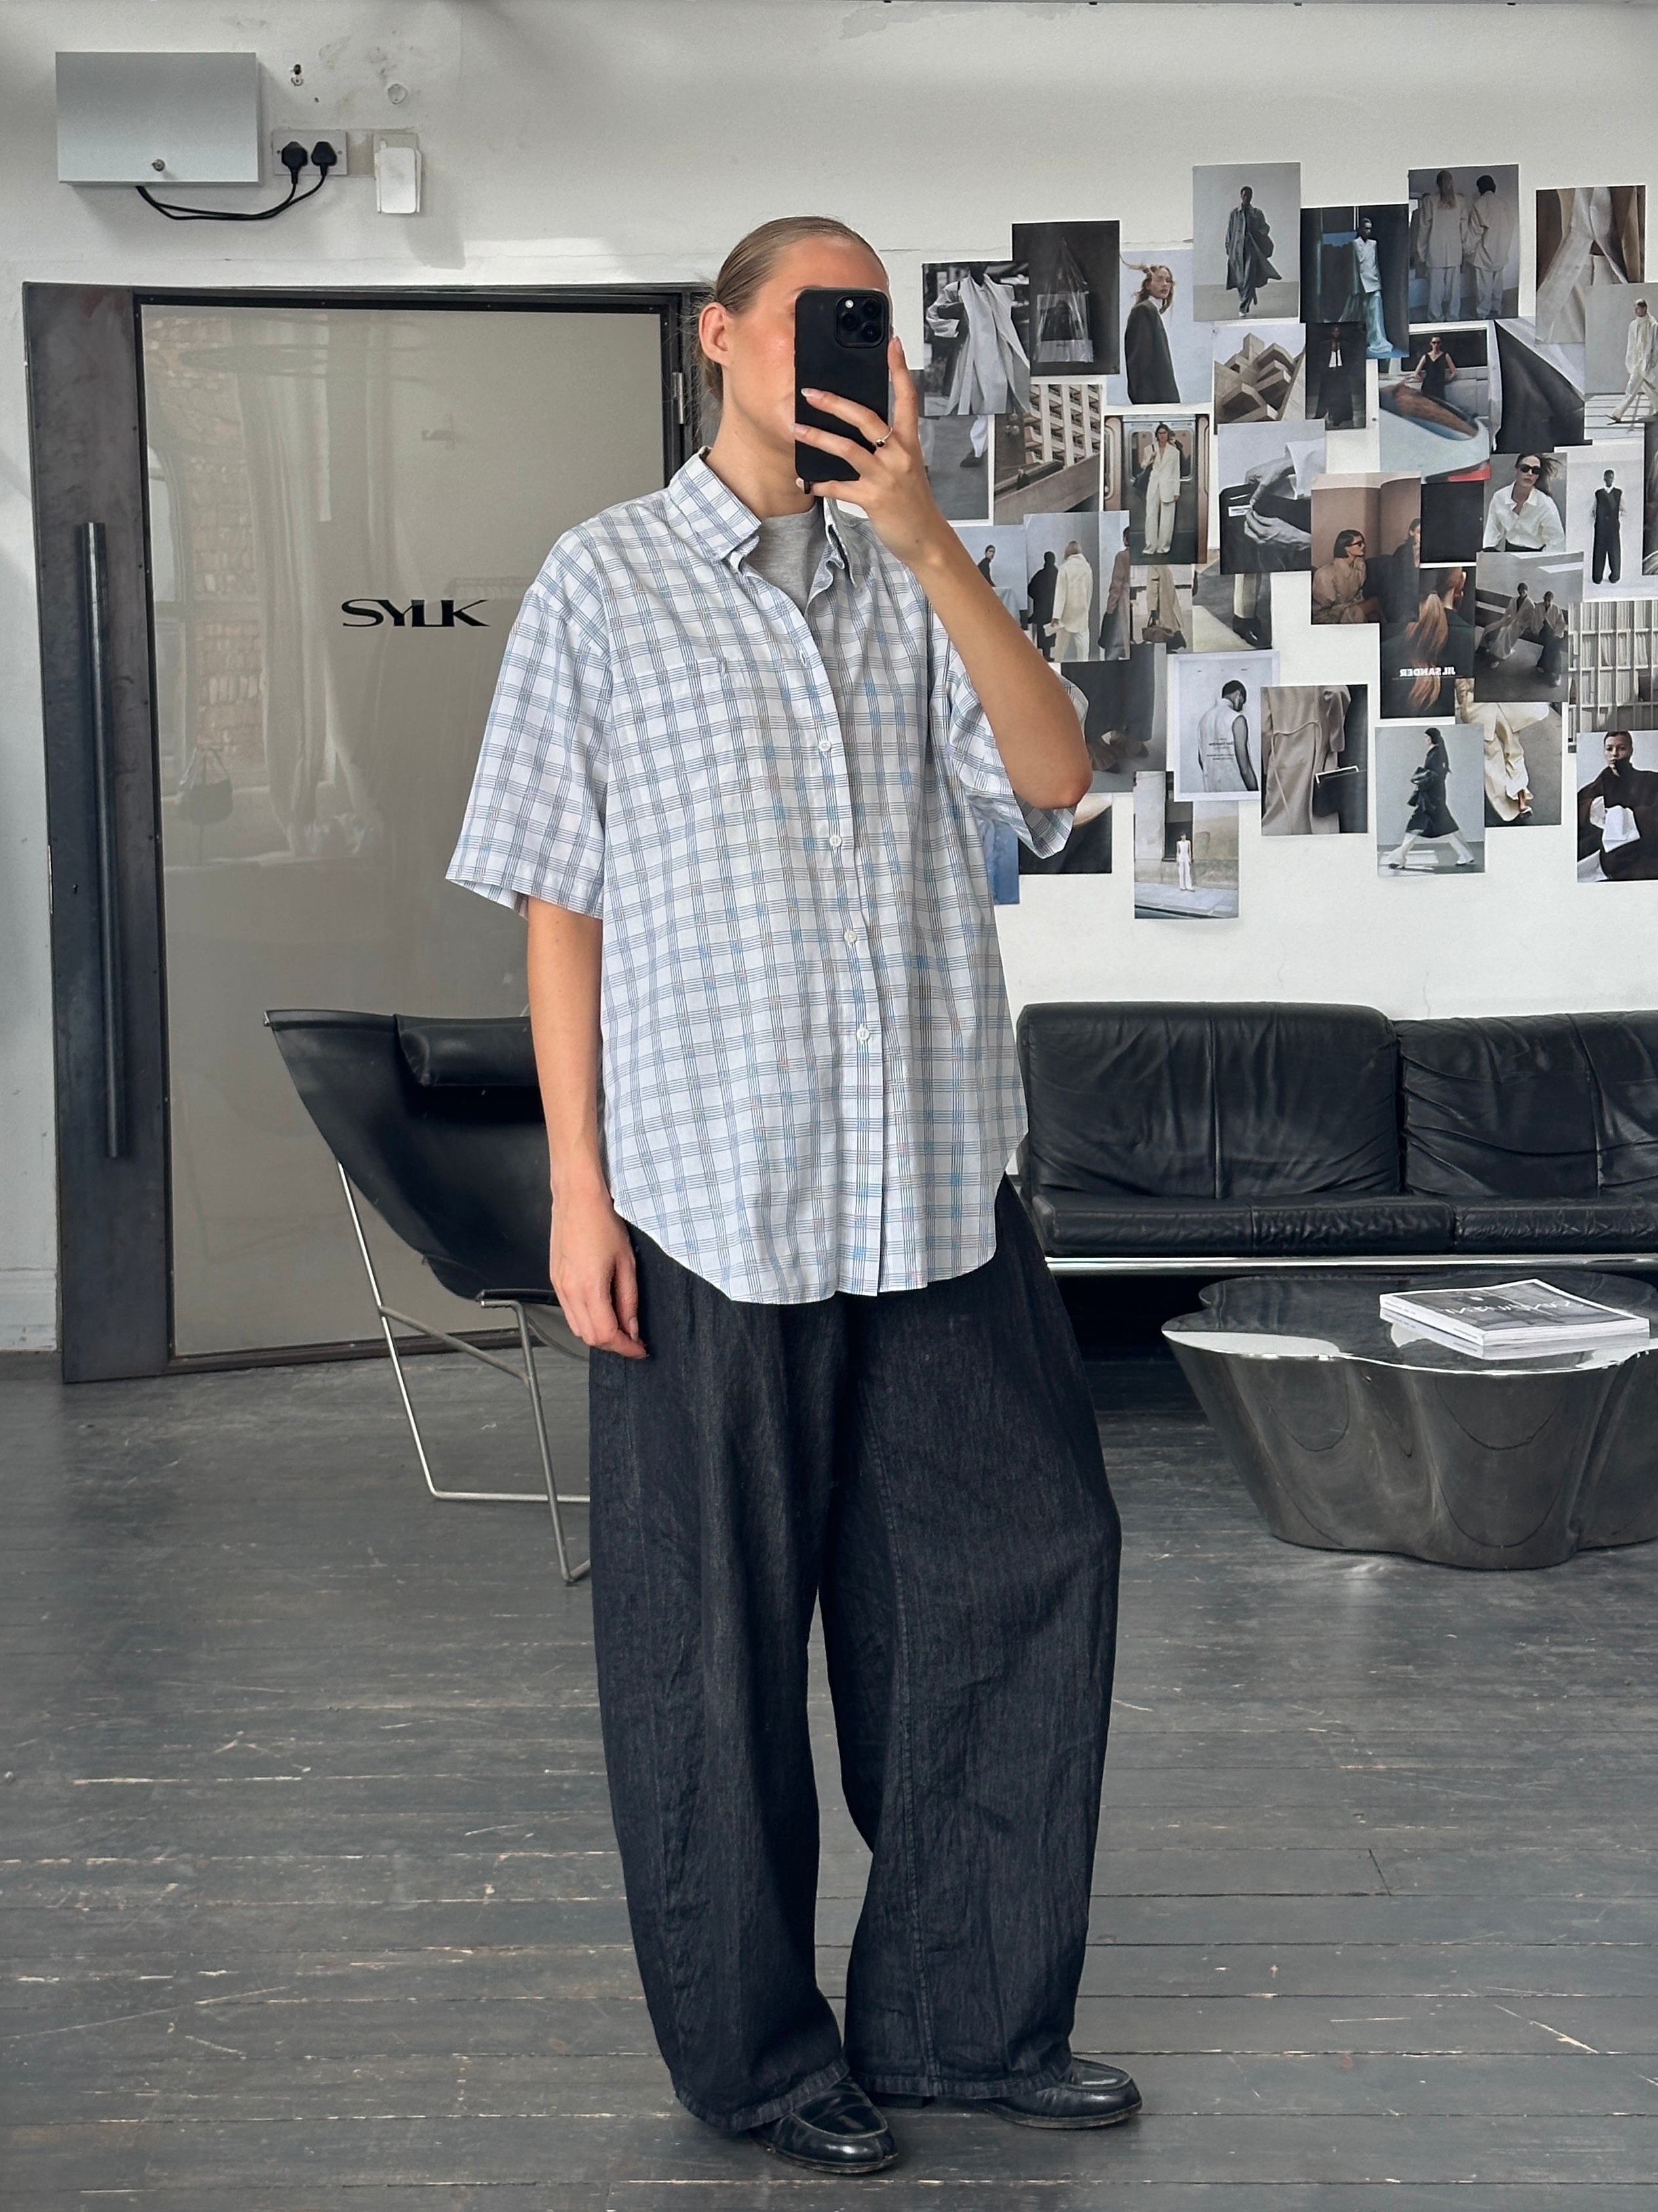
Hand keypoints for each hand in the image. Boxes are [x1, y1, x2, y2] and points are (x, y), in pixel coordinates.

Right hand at [549, 1176, 645, 1357]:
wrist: (577, 1199)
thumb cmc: (602, 1222)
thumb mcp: (627, 1263)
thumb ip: (628, 1300)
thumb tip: (632, 1328)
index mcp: (588, 1288)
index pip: (606, 1334)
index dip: (626, 1348)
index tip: (640, 1350)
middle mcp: (569, 1291)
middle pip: (589, 1337)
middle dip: (613, 1344)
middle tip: (633, 1340)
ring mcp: (558, 1286)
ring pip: (577, 1328)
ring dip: (598, 1334)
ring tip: (620, 1326)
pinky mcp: (554, 1280)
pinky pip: (569, 1312)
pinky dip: (586, 1320)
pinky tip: (601, 1311)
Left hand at [795, 337, 952, 573]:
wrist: (926, 537)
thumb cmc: (913, 502)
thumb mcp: (906, 468)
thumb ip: (887, 448)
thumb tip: (856, 432)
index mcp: (909, 443)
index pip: (907, 398)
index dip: (899, 370)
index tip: (892, 344)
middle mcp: (899, 454)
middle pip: (867, 418)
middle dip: (835, 403)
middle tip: (810, 392)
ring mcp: (886, 476)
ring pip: (848, 449)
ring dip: (818, 438)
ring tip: (796, 429)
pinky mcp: (874, 498)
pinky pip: (840, 487)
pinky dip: (820, 484)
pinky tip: (805, 482)